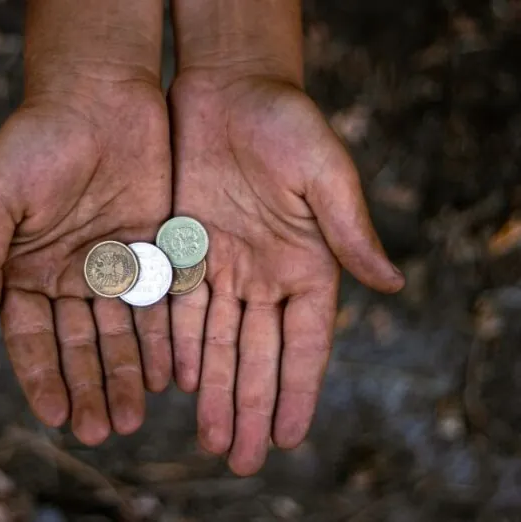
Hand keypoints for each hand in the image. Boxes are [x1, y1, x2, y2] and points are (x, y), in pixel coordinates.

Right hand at [0, 79, 171, 444]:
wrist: (101, 94)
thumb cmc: (39, 138)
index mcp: (25, 270)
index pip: (30, 339)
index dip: (41, 378)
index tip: (54, 417)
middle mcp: (69, 276)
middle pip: (79, 345)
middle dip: (89, 388)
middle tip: (101, 431)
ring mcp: (114, 265)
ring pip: (121, 333)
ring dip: (125, 376)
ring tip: (134, 417)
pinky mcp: (153, 250)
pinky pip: (157, 304)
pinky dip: (160, 339)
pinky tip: (165, 375)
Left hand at [169, 73, 403, 474]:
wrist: (228, 88)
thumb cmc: (286, 122)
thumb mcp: (324, 172)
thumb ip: (349, 232)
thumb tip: (392, 286)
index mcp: (306, 263)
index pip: (304, 343)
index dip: (296, 390)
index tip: (290, 436)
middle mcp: (264, 274)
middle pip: (257, 354)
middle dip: (249, 407)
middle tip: (241, 460)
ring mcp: (223, 265)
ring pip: (218, 342)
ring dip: (214, 390)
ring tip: (212, 439)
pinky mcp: (183, 249)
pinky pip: (181, 309)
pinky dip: (180, 346)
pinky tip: (179, 383)